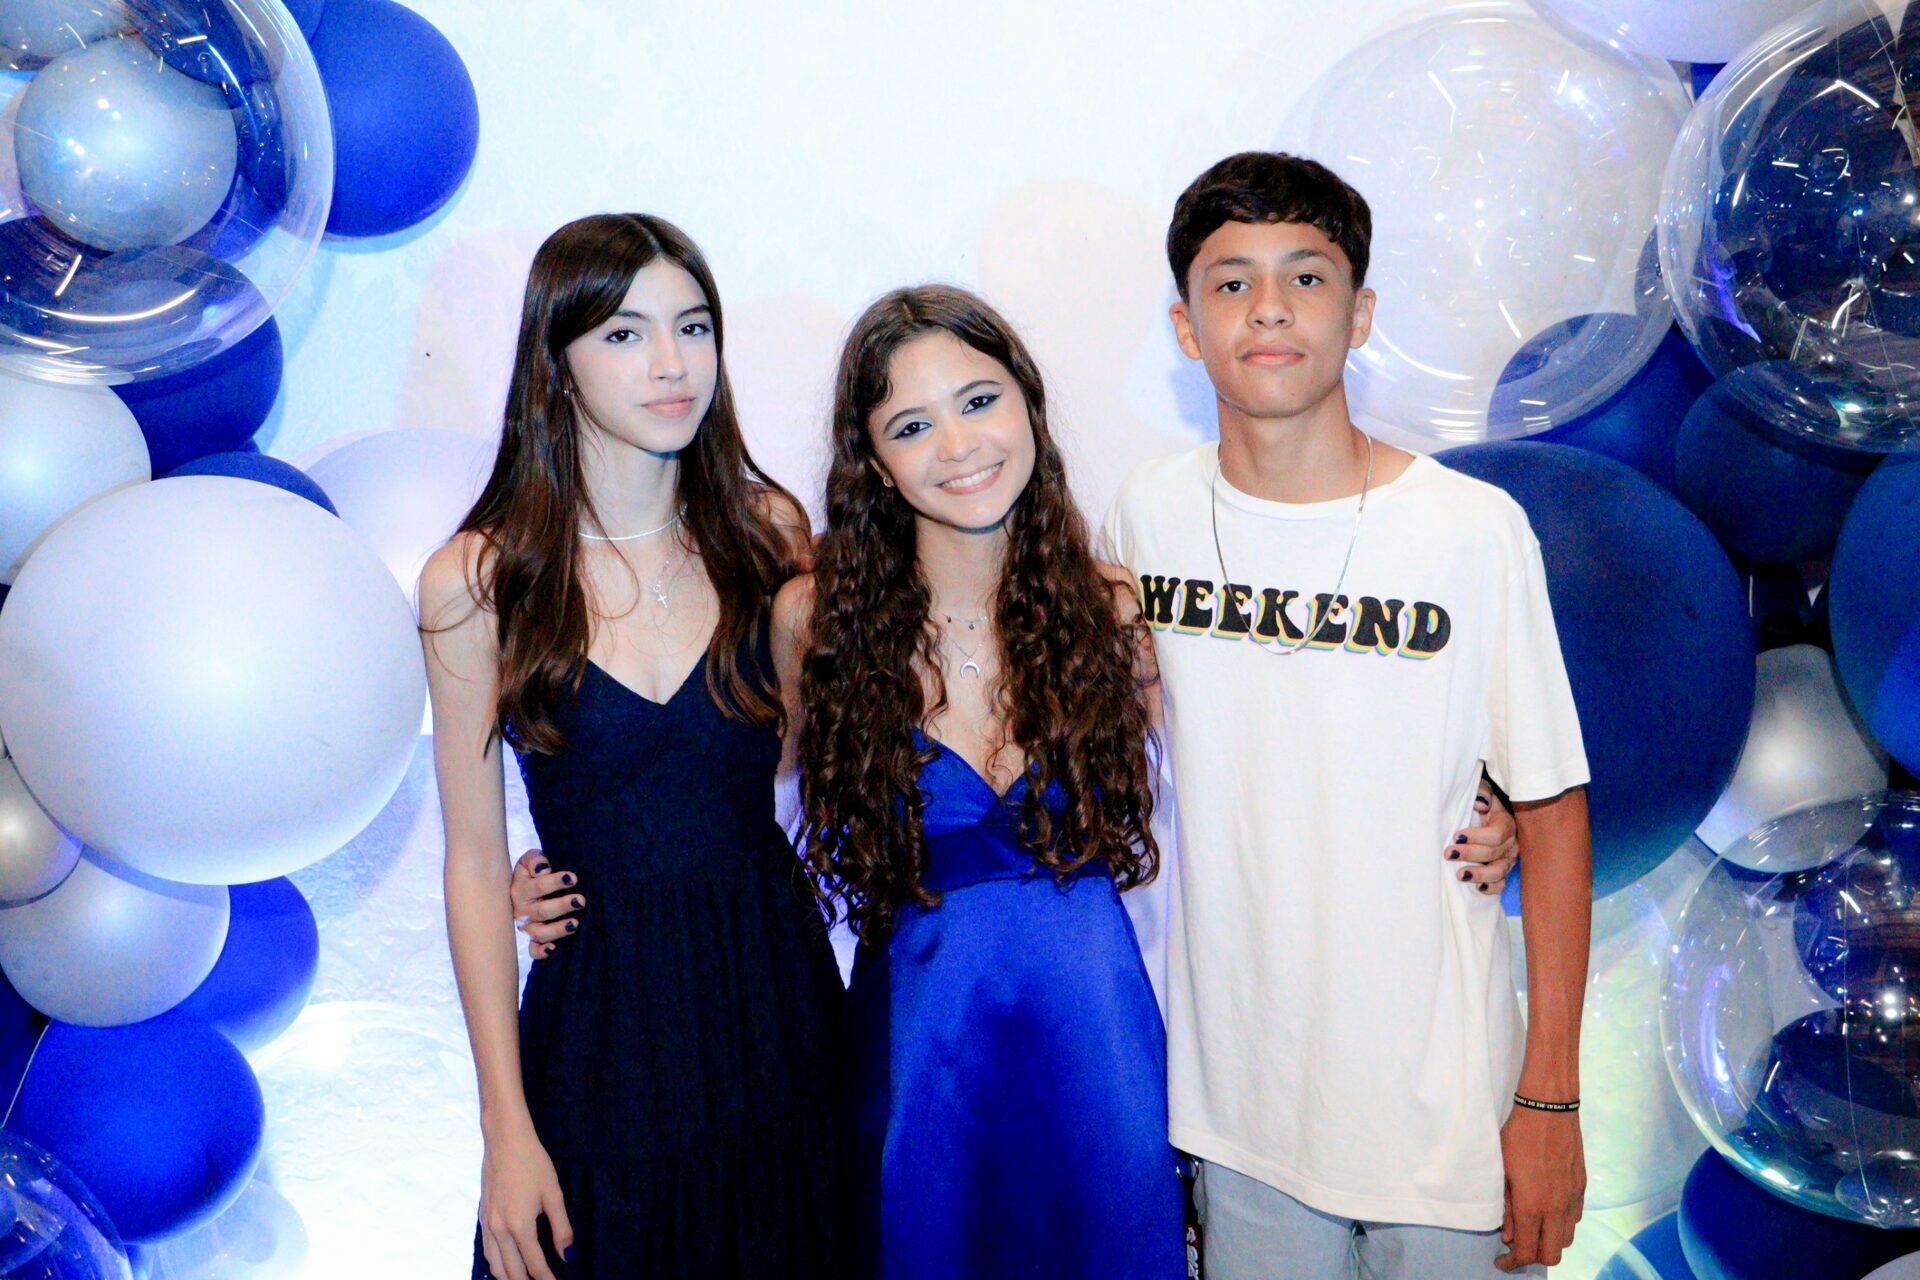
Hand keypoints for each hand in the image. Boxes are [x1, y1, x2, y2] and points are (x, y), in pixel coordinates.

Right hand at [478, 1123, 573, 1279]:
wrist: (505, 1140)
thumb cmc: (533, 1163)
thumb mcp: (554, 1194)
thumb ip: (562, 1227)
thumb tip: (568, 1255)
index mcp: (520, 1226)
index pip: (535, 1264)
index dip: (547, 1278)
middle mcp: (499, 1230)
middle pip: (511, 1271)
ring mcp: (487, 1224)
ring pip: (495, 1264)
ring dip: (509, 1277)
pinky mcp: (482, 1217)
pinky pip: (488, 1250)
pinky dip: (496, 1263)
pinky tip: (505, 1265)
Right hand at [510, 848, 582, 959]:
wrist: (523, 885)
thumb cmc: (532, 872)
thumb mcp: (529, 860)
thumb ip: (535, 860)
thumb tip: (543, 869)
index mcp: (520, 889)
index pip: (538, 886)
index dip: (555, 882)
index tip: (573, 878)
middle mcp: (522, 910)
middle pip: (541, 911)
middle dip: (562, 906)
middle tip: (580, 901)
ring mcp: (526, 926)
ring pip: (540, 933)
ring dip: (557, 929)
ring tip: (575, 924)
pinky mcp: (531, 939)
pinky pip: (533, 950)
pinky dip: (541, 952)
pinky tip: (553, 949)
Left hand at [1448, 782, 1517, 895]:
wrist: (1483, 813)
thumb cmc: (1479, 802)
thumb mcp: (1481, 791)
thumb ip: (1481, 793)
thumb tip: (1481, 804)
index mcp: (1506, 823)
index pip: (1496, 834)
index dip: (1476, 837)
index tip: (1456, 835)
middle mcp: (1510, 843)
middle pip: (1494, 853)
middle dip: (1470, 854)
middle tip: (1449, 853)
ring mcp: (1507, 859)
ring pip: (1498, 872)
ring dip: (1479, 874)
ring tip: (1460, 875)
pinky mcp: (1502, 872)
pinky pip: (1500, 884)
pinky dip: (1490, 888)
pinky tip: (1478, 887)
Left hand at [1498, 1106, 1583, 1270]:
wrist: (1549, 1108)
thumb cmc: (1518, 1135)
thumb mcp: (1502, 1171)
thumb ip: (1506, 1206)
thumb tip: (1509, 1234)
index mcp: (1533, 1206)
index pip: (1527, 1252)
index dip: (1513, 1263)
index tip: (1501, 1261)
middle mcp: (1557, 1208)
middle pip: (1552, 1255)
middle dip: (1533, 1258)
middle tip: (1516, 1247)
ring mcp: (1573, 1198)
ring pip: (1566, 1238)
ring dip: (1548, 1240)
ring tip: (1530, 1228)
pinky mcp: (1581, 1186)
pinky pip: (1574, 1218)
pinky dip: (1561, 1224)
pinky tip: (1547, 1210)